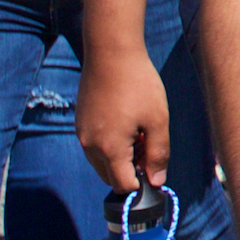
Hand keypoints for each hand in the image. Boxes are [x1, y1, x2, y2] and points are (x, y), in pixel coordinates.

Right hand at [77, 42, 174, 189]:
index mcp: (109, 149)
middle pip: (111, 176)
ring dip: (121, 157)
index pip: (123, 185)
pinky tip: (127, 123)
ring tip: (140, 131)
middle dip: (131, 170)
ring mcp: (82, 134)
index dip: (142, 182)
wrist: (111, 54)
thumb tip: (156, 181)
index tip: (155, 165)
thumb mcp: (157, 120)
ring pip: (102, 162)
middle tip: (150, 145)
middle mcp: (90, 146)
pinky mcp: (81, 123)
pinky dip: (111, 145)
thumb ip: (158, 153)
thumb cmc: (138, 85)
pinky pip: (96, 146)